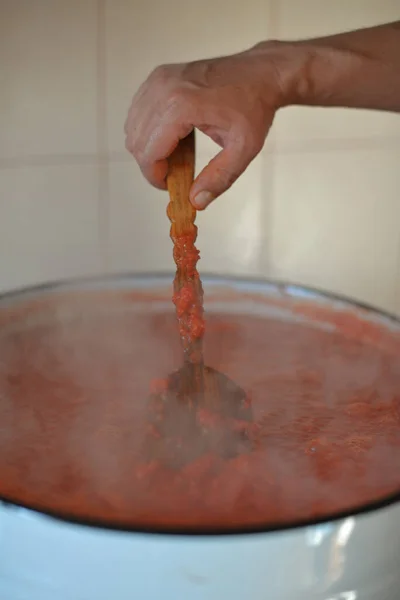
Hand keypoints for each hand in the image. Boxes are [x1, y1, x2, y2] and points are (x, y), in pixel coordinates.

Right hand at [125, 44, 287, 208]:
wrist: (261, 73)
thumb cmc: (254, 106)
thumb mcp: (243, 149)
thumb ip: (219, 178)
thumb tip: (196, 202)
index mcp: (180, 106)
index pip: (147, 152)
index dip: (155, 177)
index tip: (171, 186)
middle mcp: (163, 89)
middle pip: (136, 141)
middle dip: (152, 165)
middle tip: (177, 173)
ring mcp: (159, 80)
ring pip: (132, 127)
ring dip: (149, 148)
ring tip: (177, 155)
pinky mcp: (159, 77)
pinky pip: (138, 112)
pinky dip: (149, 130)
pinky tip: (174, 137)